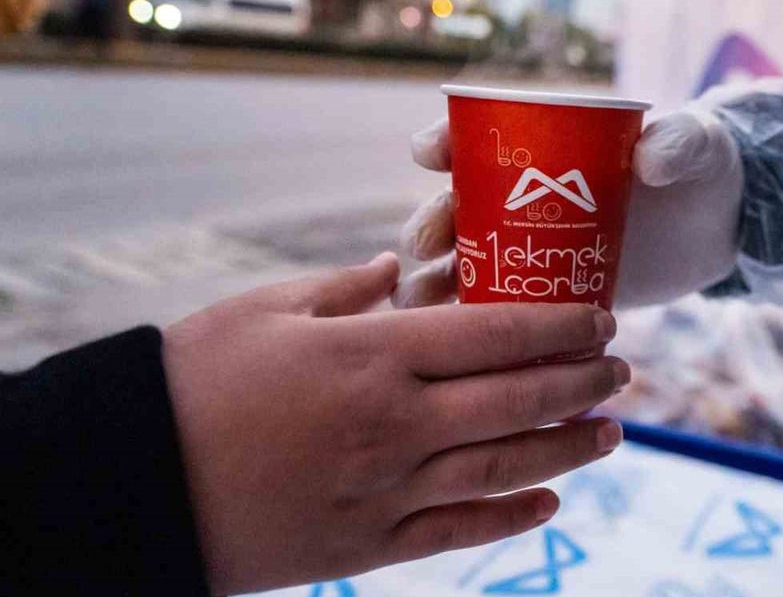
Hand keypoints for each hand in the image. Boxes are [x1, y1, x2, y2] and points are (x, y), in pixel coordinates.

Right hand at [162, 253, 628, 593]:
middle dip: (580, 382)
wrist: (132, 485)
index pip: (496, 334)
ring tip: (610, 433)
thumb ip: (342, 290)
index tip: (602, 319)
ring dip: (566, 448)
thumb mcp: (262, 311)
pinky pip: (457, 529)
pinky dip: (510, 516)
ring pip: (503, 466)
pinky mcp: (368, 546)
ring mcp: (387, 489)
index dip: (560, 327)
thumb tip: (394, 266)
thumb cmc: (189, 384)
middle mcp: (396, 423)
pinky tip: (548, 501)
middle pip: (517, 398)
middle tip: (621, 370)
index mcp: (372, 355)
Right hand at [399, 107, 743, 307]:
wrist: (717, 229)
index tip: (429, 155)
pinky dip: (476, 337)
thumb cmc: (698, 169)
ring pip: (467, 267)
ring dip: (437, 284)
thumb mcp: (692, 147)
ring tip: (420, 303)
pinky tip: (456, 357)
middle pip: (458, 209)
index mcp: (544, 149)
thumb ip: (677, 146)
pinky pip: (502, 319)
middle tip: (425, 244)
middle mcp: (522, 201)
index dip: (444, 142)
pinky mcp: (547, 300)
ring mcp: (530, 253)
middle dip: (432, 222)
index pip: (478, 139)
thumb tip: (652, 161)